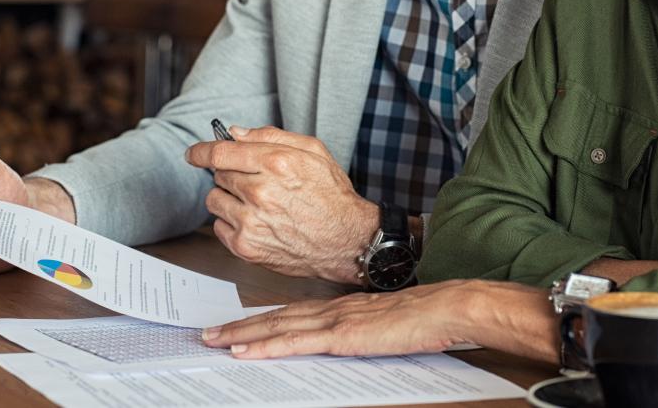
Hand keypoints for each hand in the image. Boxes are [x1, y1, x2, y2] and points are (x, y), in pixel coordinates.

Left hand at [187, 126, 376, 283]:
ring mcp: (251, 221)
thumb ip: (270, 136)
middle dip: (232, 175)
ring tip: (256, 204)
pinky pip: (218, 227)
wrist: (346, 241)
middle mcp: (260, 191)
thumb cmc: (331, 195)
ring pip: (214, 200)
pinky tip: (256, 222)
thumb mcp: (312, 151)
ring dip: (229, 199)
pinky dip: (231, 223)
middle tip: (256, 183)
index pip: (220, 152)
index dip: (201, 151)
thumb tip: (235, 133)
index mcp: (275, 163)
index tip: (193, 153)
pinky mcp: (246, 247)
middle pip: (218, 175)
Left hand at [201, 280, 488, 359]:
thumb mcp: (389, 324)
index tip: (238, 325)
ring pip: (278, 326)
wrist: (449, 307)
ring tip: (214, 341)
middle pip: (277, 317)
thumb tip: (351, 339)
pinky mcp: (342, 335)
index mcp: (344, 306)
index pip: (294, 312)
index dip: (263, 318)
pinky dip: (266, 345)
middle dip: (240, 326)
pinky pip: (295, 342)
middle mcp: (333, 309)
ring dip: (243, 334)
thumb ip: (365, 329)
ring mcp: (336, 320)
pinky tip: (245, 350)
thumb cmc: (429, 318)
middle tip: (208, 332)